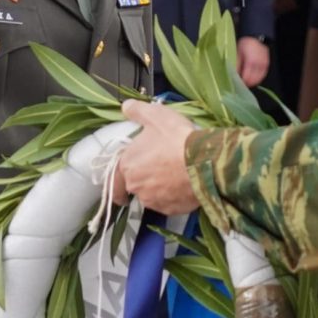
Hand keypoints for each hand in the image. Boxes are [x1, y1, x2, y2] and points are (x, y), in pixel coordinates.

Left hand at [113, 99, 201, 214]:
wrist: (204, 163)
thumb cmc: (177, 139)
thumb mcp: (156, 116)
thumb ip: (137, 110)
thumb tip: (126, 107)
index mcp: (127, 165)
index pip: (113, 179)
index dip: (117, 180)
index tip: (122, 184)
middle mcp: (136, 186)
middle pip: (135, 185)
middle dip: (144, 179)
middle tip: (159, 169)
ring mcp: (153, 200)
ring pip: (151, 196)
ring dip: (158, 188)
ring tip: (174, 174)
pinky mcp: (170, 210)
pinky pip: (167, 204)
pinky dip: (172, 197)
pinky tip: (183, 184)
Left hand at [237, 37, 268, 87]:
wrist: (256, 38)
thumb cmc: (246, 44)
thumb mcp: (238, 52)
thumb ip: (237, 64)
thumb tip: (234, 74)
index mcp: (251, 61)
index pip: (247, 76)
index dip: (242, 81)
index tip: (238, 82)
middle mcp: (259, 64)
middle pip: (253, 79)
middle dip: (247, 82)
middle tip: (241, 83)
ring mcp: (264, 65)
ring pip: (259, 79)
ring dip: (252, 81)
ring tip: (246, 81)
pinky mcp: (267, 65)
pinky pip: (262, 75)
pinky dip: (257, 78)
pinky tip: (252, 78)